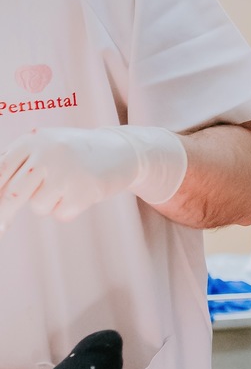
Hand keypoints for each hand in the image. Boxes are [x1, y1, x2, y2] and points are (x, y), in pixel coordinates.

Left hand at [0, 125, 186, 233]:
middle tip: (2, 227)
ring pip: (38, 206)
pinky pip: (60, 214)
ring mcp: (66, 172)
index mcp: (32, 140)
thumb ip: (17, 162)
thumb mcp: (44, 146)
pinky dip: (67, 209)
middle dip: (5, 213)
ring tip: (65, 188)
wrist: (120, 151)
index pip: (0, 171)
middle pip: (12, 194)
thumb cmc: (73, 152)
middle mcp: (47, 153)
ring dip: (48, 204)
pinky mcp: (83, 191)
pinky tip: (79, 193)